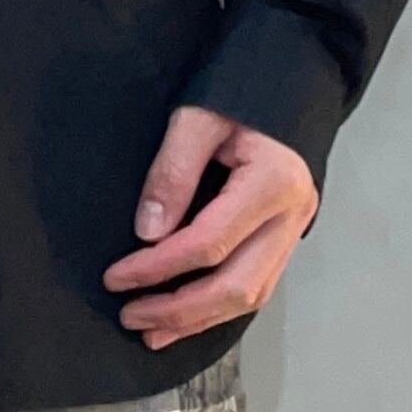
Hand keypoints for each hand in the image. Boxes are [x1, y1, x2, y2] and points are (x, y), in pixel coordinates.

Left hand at [103, 107, 318, 351]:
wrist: (290, 80)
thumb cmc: (241, 91)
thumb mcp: (198, 117)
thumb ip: (172, 172)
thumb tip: (147, 235)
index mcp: (273, 182)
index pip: (209, 243)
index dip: (158, 267)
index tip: (116, 277)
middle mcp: (293, 214)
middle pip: (236, 285)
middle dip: (178, 309)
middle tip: (130, 315)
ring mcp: (295, 229)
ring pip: (250, 295)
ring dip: (199, 320)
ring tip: (152, 331)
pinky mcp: (288, 236)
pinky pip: (257, 286)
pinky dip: (218, 309)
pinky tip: (186, 319)